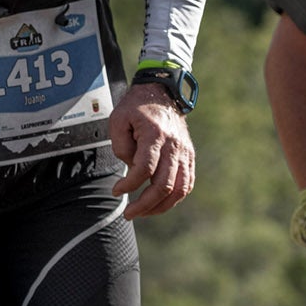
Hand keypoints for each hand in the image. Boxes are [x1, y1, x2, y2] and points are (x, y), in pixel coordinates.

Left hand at [109, 86, 195, 217]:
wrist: (162, 92)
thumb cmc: (137, 107)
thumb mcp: (118, 120)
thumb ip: (120, 146)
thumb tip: (130, 168)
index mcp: (155, 135)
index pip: (144, 169)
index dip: (129, 185)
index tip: (117, 191)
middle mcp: (174, 146)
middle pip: (164, 185)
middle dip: (145, 204)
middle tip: (129, 213)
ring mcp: (184, 152)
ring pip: (179, 189)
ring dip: (161, 206)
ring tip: (143, 212)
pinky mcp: (189, 156)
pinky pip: (187, 184)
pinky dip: (175, 198)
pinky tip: (159, 203)